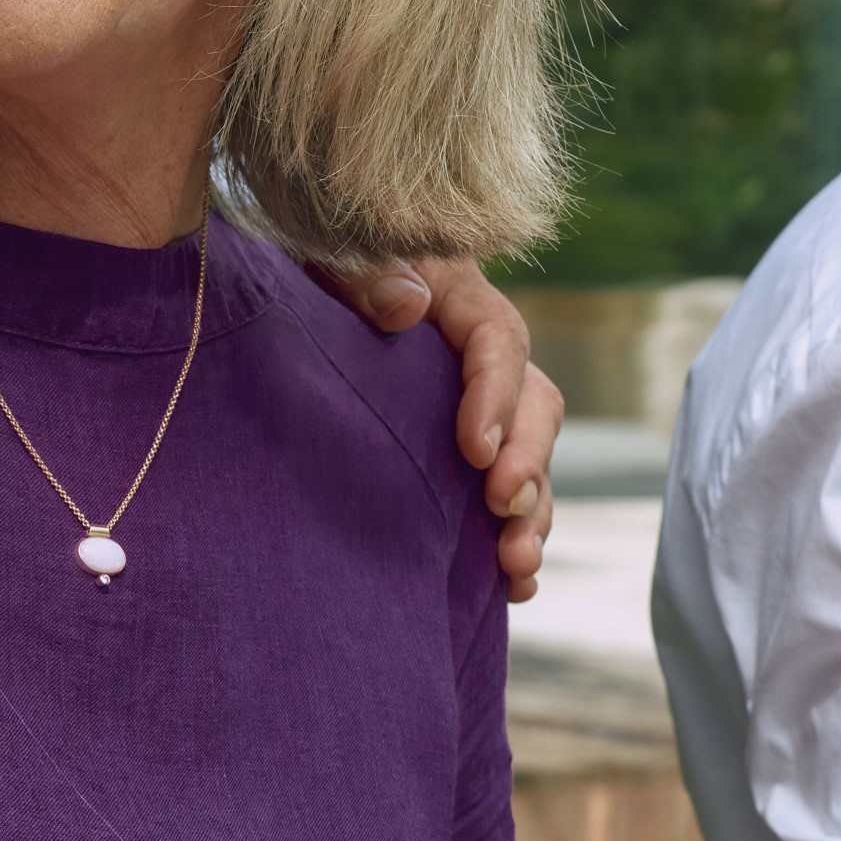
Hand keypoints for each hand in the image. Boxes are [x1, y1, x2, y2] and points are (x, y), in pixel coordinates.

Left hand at [306, 253, 563, 597]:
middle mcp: (483, 355)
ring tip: (518, 565)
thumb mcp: (330, 254)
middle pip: (532, 405)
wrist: (307, 281)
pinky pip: (506, 489)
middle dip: (526, 463)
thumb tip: (406, 306)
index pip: (497, 341)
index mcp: (457, 297)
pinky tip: (514, 587)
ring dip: (531, 512)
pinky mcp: (463, 448)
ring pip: (529, 457)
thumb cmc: (318, 259)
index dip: (494, 396)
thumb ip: (364, 274)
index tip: (474, 450)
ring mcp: (479, 404)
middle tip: (502, 508)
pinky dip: (514, 535)